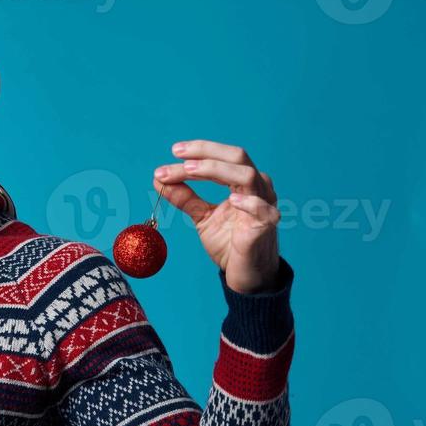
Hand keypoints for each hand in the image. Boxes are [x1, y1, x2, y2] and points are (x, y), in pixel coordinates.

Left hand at [153, 140, 281, 293]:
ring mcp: (265, 205)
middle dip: (206, 152)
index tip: (173, 151)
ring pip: (247, 176)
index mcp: (242, 182)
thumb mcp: (202, 217)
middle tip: (177, 155)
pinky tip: (232, 200)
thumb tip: (159, 179)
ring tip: (189, 171)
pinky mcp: (266, 226)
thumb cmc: (229, 242)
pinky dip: (248, 202)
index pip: (223, 157)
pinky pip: (263, 209)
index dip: (199, 150)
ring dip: (216, 170)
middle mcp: (257, 188)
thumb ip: (185, 198)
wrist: (244, 274)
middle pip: (237, 157)